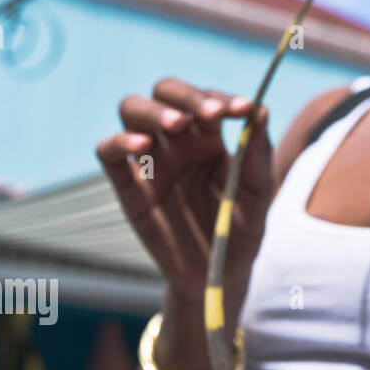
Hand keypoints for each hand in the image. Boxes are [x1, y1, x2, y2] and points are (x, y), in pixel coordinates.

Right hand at [95, 80, 272, 301]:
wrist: (217, 275)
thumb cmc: (239, 231)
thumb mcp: (256, 196)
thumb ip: (257, 155)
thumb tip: (260, 110)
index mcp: (208, 137)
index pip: (208, 101)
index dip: (224, 100)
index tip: (244, 110)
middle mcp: (175, 142)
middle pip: (165, 93)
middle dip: (186, 96)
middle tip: (210, 114)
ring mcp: (150, 161)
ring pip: (132, 111)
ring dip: (152, 110)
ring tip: (176, 125)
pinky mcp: (129, 187)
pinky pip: (109, 153)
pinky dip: (119, 142)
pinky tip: (141, 145)